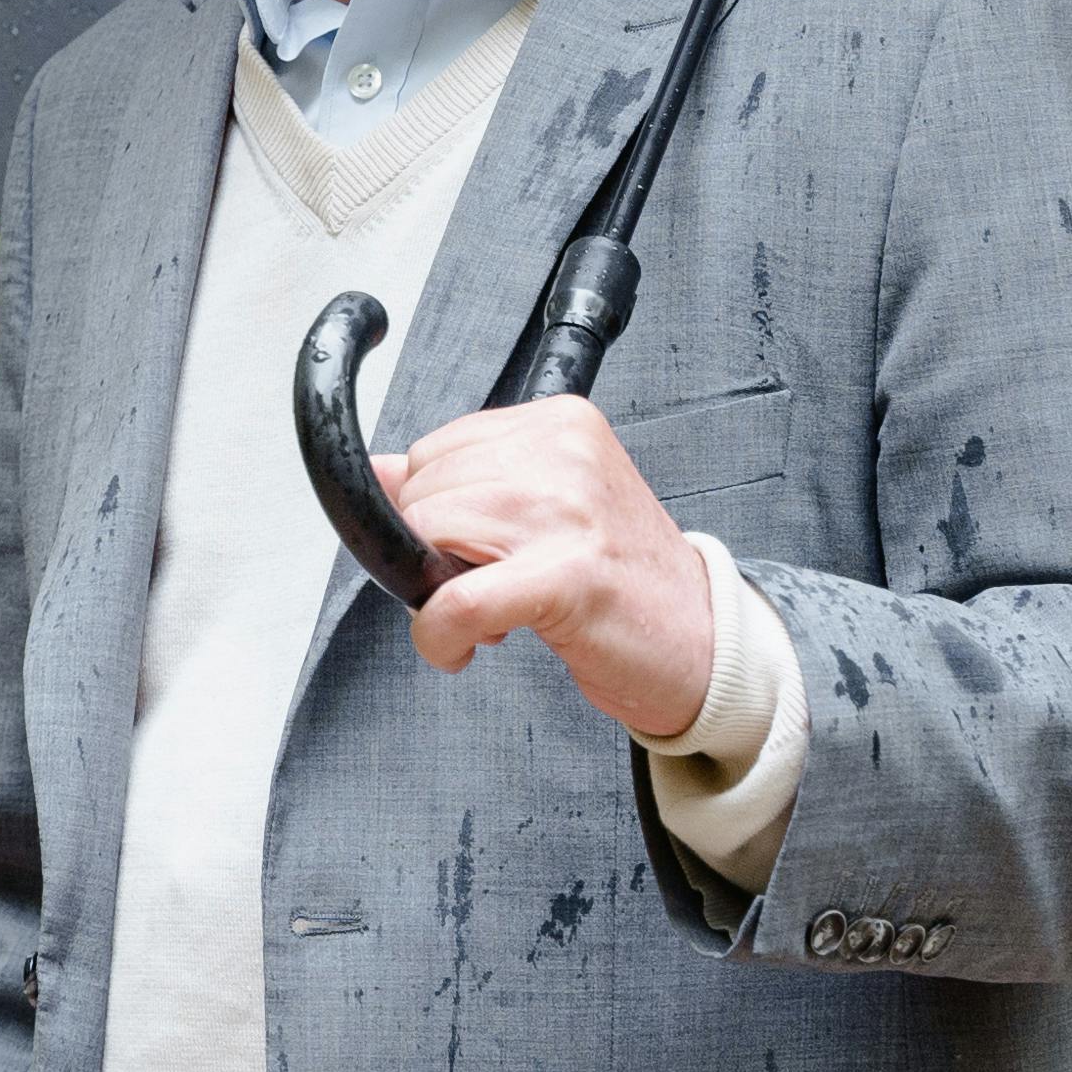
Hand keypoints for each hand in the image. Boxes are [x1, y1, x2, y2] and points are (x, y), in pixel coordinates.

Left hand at [388, 397, 717, 736]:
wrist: (700, 641)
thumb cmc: (622, 579)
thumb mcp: (544, 507)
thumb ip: (461, 482)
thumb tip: (371, 470)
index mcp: (560, 423)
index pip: (437, 451)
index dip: (435, 512)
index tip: (475, 549)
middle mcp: (564, 453)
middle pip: (424, 492)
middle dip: (434, 553)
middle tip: (489, 589)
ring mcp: (566, 511)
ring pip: (427, 538)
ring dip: (436, 597)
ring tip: (493, 615)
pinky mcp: (565, 576)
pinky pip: (454, 602)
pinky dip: (439, 635)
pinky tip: (462, 648)